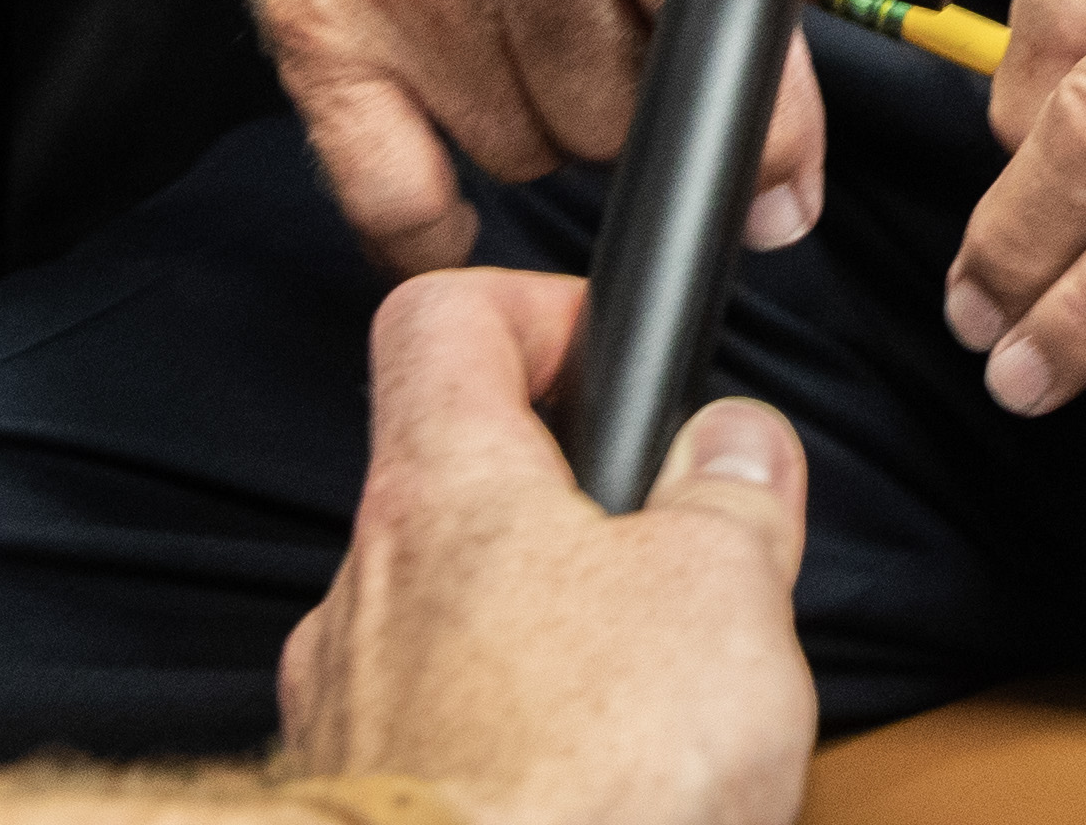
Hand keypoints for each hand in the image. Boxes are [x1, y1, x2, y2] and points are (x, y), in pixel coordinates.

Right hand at [222, 0, 827, 275]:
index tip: (779, 185)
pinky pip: (395, 199)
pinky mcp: (319, 35)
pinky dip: (431, 233)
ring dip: (539, 133)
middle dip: (632, 104)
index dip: (759, 125)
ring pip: (526, 154)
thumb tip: (782, 88)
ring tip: (523, 53)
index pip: (708, 21)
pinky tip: (456, 218)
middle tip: (611, 47)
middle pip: (617, 113)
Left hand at [277, 269, 820, 824]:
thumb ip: (733, 496)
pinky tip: (602, 789)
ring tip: (656, 705)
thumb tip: (735, 448)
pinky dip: (522, 749)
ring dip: (551, 644)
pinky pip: (449, 745)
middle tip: (677, 561)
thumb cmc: (578, 777)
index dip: (538, 311)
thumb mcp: (725, 587)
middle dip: (576, 515)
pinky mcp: (367, 812)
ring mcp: (349, 715)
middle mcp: (366, 590)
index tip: (613, 354)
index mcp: (443, 489)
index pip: (444, 321)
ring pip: (455, 628)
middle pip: (462, 487)